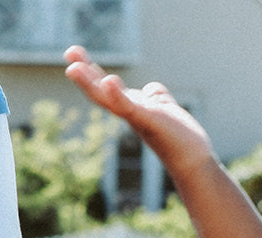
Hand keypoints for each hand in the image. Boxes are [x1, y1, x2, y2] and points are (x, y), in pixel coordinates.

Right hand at [64, 45, 214, 178]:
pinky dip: (118, 96)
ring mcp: (138, 117)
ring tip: (74, 68)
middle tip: (68, 52)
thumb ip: (155, 97)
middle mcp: (130, 113)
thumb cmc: (179, 137)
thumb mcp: (164, 108)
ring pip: (109, 100)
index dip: (90, 70)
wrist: (193, 160)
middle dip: (84, 74)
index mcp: (132, 107)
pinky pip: (131, 108)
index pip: (106, 86)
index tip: (73, 52)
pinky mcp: (150, 121)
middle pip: (102, 92)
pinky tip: (109, 81)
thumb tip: (149, 91)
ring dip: (90, 84)